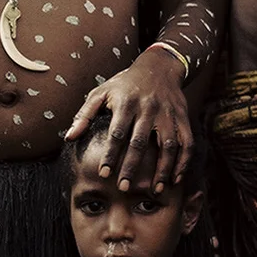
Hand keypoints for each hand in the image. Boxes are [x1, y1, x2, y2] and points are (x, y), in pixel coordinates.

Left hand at [66, 48, 190, 192]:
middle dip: (133, 167)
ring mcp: (168, 114)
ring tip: (155, 190)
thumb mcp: (101, 93)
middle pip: (141, 142)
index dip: (111, 154)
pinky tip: (176, 178)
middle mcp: (149, 109)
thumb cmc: (124, 83)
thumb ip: (85, 115)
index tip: (104, 174)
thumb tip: (69, 137)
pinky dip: (183, 162)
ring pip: (168, 145)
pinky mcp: (183, 118)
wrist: (159, 67)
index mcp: (127, 103)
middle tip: (124, 188)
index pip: (118, 133)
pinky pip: (187, 142)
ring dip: (163, 169)